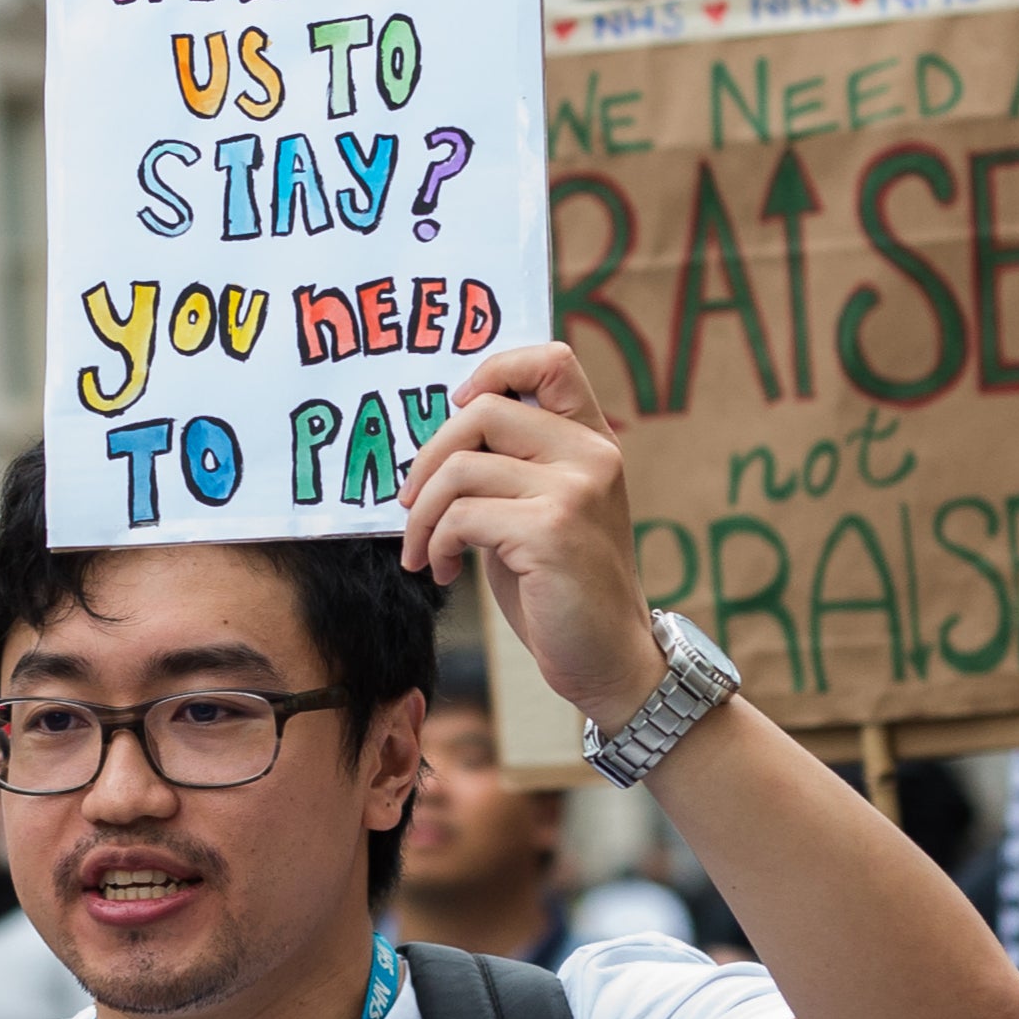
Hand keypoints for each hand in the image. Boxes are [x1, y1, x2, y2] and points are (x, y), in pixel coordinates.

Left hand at [398, 343, 666, 731]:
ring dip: (422, 514)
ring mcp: (574, 490)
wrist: (608, 657)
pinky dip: (436, 544)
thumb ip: (513, 464)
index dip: (494, 369)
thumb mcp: (543, 508)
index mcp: (591, 441)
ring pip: (459, 468)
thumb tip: (441, 434)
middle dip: (427, 458)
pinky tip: (444, 570)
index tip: (456, 409)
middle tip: (411, 504)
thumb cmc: (561, 584)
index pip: (551, 360)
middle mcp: (591, 456)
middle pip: (481, 411)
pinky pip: (460, 516)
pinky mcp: (550, 530)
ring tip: (425, 549)